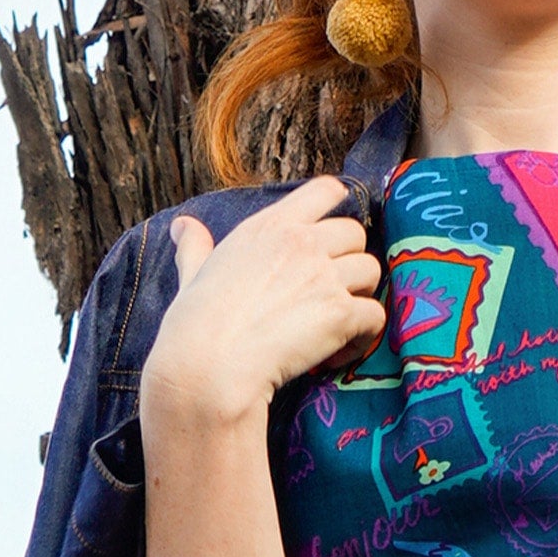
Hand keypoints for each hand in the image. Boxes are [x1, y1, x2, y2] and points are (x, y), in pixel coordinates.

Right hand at [141, 176, 385, 429]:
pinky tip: (335, 356)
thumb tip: (182, 226)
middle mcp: (302, 242)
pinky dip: (362, 338)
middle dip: (348, 262)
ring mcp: (324, 276)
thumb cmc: (195, 325)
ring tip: (333, 327)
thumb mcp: (193, 274)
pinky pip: (375, 316)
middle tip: (326, 296)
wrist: (208, 367)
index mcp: (269, 226)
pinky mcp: (341, 312)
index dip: (337, 207)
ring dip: (358, 298)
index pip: (324, 190)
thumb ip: (195, 247)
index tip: (334, 235)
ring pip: (371, 272)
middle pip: (355, 233)